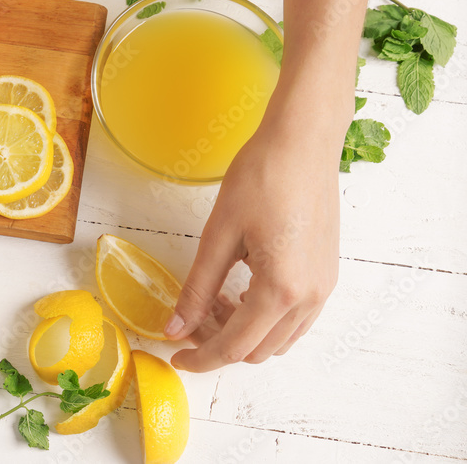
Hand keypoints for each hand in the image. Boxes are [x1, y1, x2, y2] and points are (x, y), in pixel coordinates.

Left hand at [164, 116, 340, 371]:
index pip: (234, 347)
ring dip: (242, 330)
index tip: (175, 357)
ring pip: (278, 338)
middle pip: (258, 349)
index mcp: (280, 290)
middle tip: (188, 318)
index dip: (201, 359)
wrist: (303, 143)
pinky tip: (240, 290)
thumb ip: (197, 288)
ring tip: (212, 298)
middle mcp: (310, 298)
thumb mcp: (218, 236)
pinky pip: (295, 318)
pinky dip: (264, 317)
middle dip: (218, 343)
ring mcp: (323, 287)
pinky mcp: (326, 274)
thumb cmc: (261, 178)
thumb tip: (175, 327)